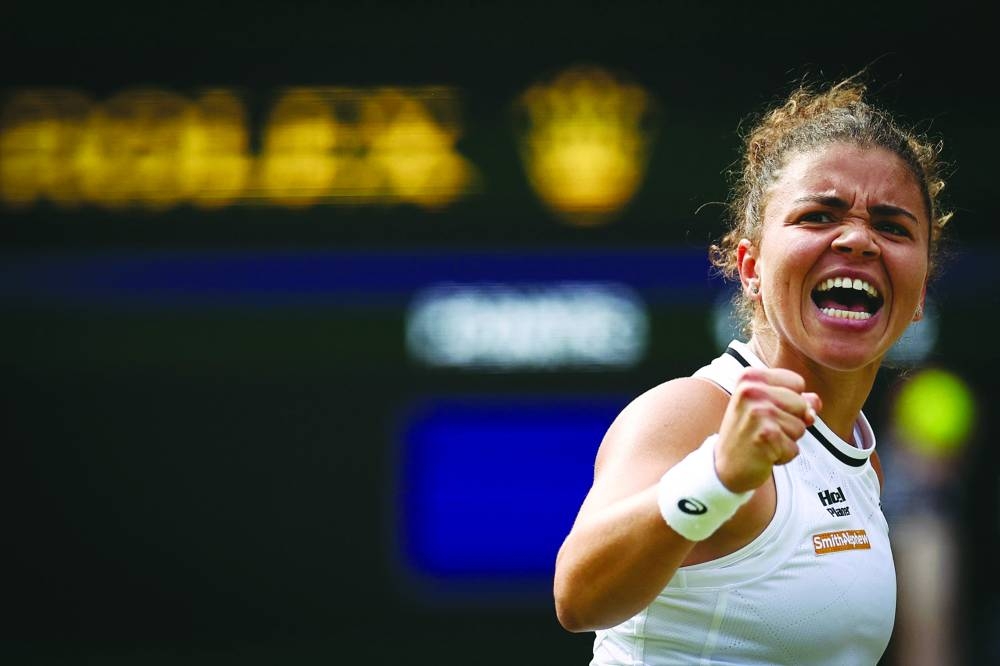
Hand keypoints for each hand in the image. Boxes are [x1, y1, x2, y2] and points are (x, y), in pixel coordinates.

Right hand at [714, 367, 821, 492]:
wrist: (725, 465)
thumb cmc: (747, 433)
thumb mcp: (767, 407)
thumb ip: (795, 399)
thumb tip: (815, 402)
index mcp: (750, 378)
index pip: (797, 382)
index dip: (790, 401)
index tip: (766, 410)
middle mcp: (751, 391)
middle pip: (802, 404)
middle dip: (791, 421)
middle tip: (764, 429)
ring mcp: (758, 413)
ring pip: (801, 427)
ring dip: (787, 440)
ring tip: (763, 441)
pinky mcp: (766, 435)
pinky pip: (795, 447)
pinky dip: (783, 456)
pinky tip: (763, 454)